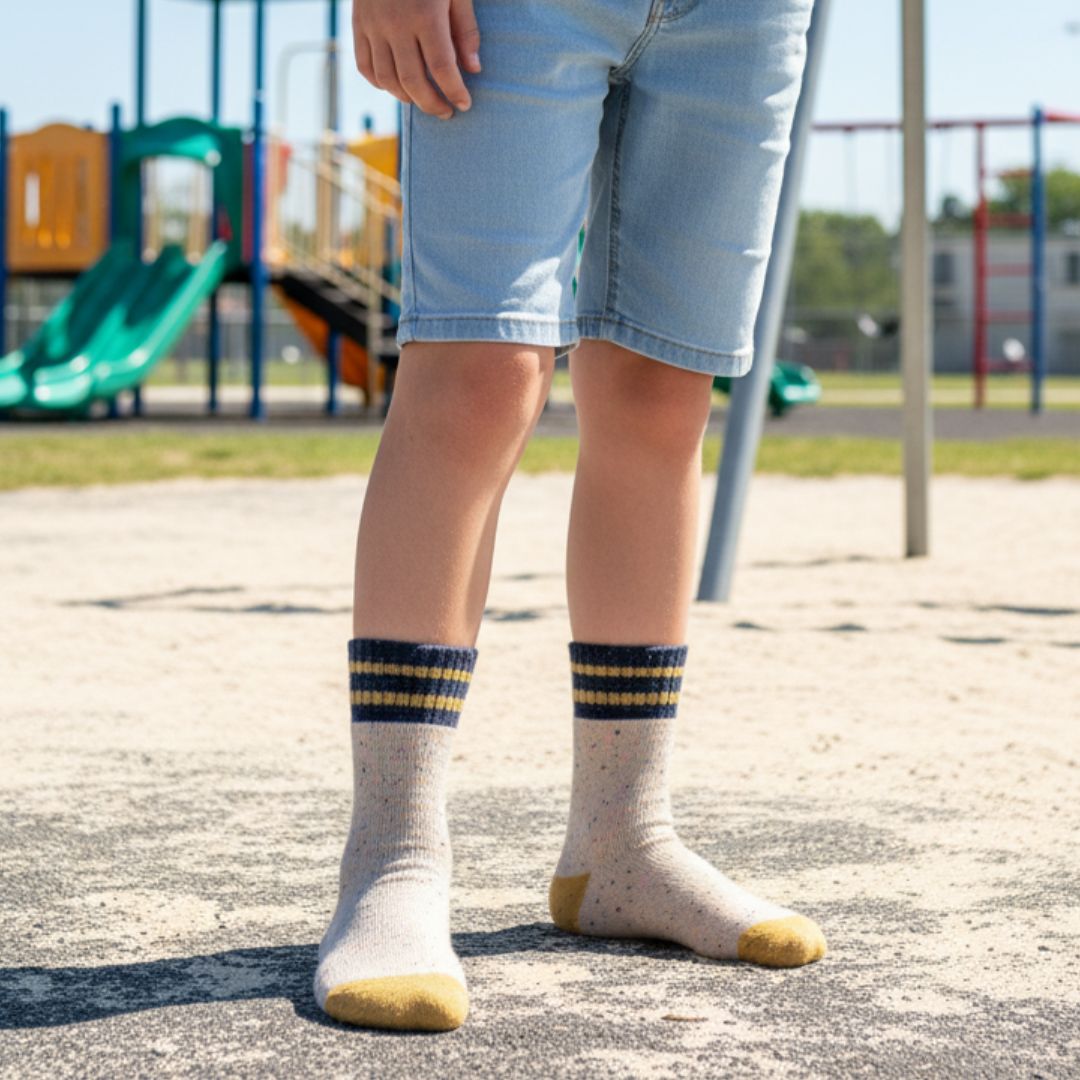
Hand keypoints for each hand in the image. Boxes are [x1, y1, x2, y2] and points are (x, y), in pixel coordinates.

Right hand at [353, 0, 480, 119]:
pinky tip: (396, 87)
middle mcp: (396, 23)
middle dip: (432, 103)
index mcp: (425, 14)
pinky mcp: (358, 23)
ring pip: (387, 79)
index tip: (465, 105)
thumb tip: (473, 69)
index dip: (455, 91)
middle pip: (413, 81)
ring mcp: (373, 24)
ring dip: (407, 98)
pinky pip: (365, 66)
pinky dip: (380, 83)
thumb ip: (465, 29)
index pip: (442, 67)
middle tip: (446, 112)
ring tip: (423, 101)